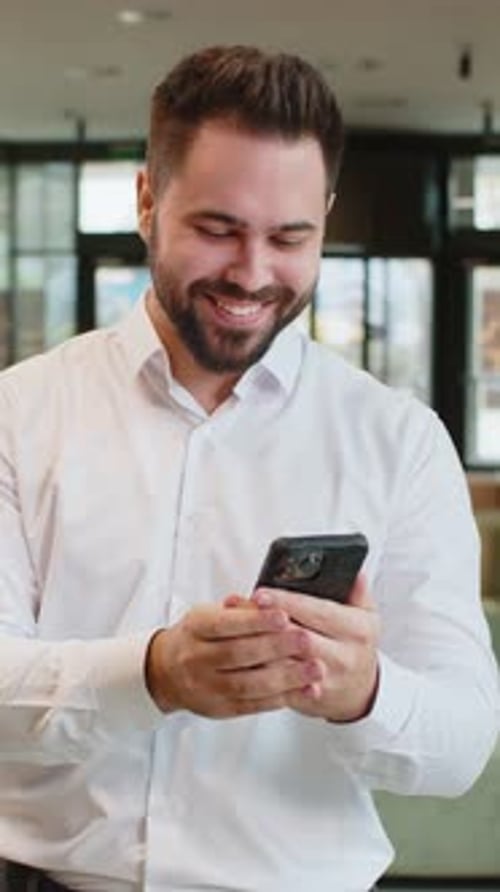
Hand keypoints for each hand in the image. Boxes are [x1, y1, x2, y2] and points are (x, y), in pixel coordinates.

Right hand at [145, 601, 323, 718]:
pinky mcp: (219, 708)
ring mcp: (206, 687)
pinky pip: (251, 705)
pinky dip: (279, 698)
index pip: (226, 624)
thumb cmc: (198, 636)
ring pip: (248, 684)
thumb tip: (273, 601)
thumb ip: (240, 610)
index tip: (283, 615)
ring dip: (285, 678)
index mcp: (196, 628)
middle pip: (239, 654)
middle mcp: (197, 658)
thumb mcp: (211, 613)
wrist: (167, 671)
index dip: (255, 621)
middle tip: (307, 640)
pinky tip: (302, 691)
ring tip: (314, 669)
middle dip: (276, 647)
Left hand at [250, 575, 379, 722]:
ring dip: (254, 645)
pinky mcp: (306, 698)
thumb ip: (357, 591)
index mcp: (356, 630)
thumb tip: (353, 571)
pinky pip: (276, 685)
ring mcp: (325, 680)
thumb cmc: (354, 645)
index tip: (260, 593)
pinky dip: (256, 670)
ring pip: (282, 663)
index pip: (318, 611)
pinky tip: (237, 656)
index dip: (286, 602)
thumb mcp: (365, 615)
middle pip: (297, 638)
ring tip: (230, 629)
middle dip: (265, 623)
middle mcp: (343, 656)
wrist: (358, 692)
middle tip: (237, 608)